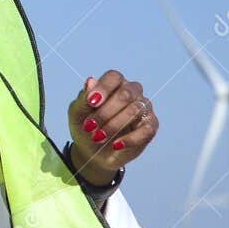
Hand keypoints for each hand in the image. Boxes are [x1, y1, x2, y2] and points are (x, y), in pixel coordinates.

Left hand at [67, 70, 158, 184]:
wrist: (92, 151)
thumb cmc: (85, 125)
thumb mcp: (78, 113)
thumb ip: (84, 98)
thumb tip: (90, 80)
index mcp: (114, 84)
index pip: (114, 77)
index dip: (103, 88)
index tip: (91, 102)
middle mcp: (132, 92)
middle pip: (125, 94)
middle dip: (106, 112)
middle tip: (90, 126)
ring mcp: (144, 108)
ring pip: (135, 110)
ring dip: (114, 126)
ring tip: (98, 137)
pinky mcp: (150, 126)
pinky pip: (147, 129)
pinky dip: (130, 139)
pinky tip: (116, 145)